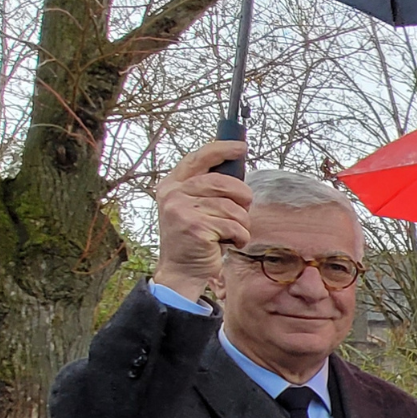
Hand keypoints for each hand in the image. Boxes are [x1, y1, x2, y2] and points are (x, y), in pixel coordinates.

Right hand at [153, 141, 252, 301]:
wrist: (181, 270)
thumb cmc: (195, 237)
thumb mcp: (195, 207)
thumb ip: (208, 189)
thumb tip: (236, 169)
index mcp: (172, 184)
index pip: (199, 158)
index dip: (222, 150)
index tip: (241, 147)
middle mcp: (173, 194)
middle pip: (223, 182)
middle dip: (242, 196)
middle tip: (244, 208)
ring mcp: (182, 210)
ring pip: (233, 208)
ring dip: (241, 223)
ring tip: (231, 233)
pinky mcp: (194, 227)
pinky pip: (234, 226)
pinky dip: (240, 237)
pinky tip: (230, 243)